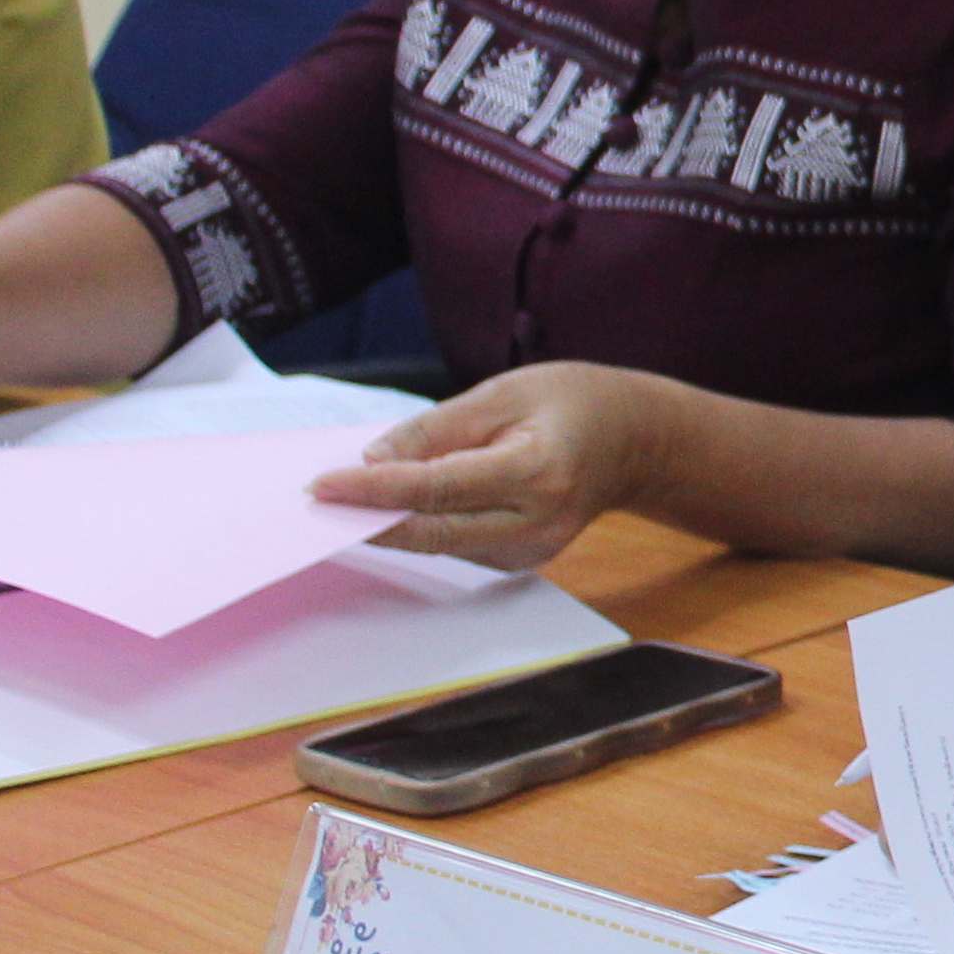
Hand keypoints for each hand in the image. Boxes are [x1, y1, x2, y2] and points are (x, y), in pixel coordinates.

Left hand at [311, 363, 670, 568]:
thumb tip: (372, 461)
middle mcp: (536, 522)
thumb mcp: (501, 392)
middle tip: (319, 499)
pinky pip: (454, 546)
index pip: (437, 489)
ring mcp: (531, 550)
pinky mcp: (520, 561)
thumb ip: (434, 429)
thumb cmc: (572, 404)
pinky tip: (405, 503)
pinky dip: (421, 525)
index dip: (374, 489)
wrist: (633, 441)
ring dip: (391, 522)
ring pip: (438, 544)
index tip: (322, 484)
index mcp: (537, 471)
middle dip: (368, 517)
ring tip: (356, 492)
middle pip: (430, 531)